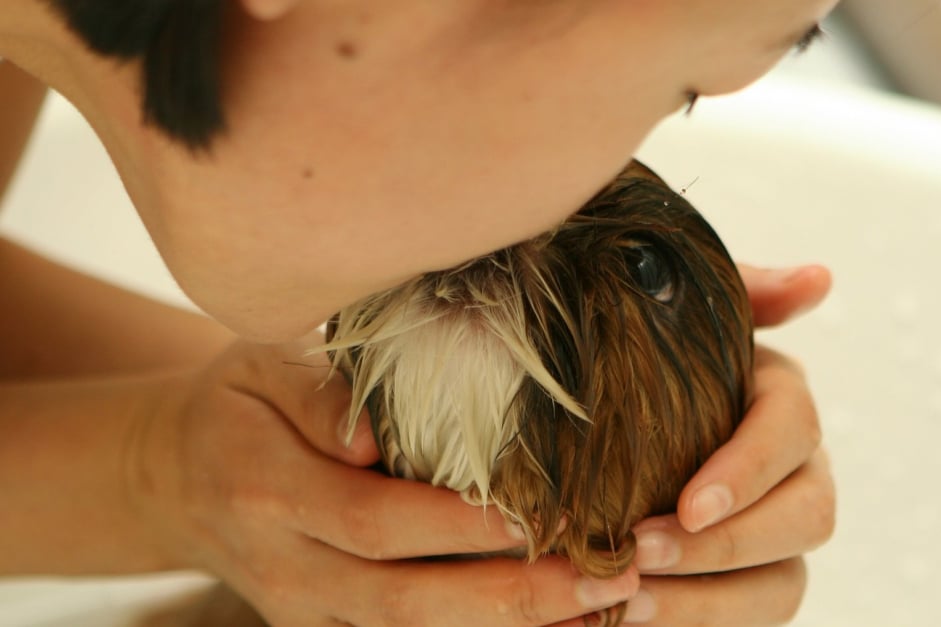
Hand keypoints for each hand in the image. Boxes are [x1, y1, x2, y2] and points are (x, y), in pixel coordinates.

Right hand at [131, 339, 639, 625]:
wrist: (178, 478)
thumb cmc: (237, 405)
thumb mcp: (259, 365)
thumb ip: (317, 393)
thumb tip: (371, 440)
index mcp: (269, 491)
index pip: (375, 520)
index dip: (457, 526)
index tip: (540, 513)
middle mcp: (286, 568)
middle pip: (404, 600)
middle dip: (509, 596)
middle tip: (605, 576)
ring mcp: (304, 611)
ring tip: (603, 607)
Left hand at [623, 264, 835, 625]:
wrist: (592, 421)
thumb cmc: (638, 362)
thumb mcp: (678, 318)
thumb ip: (744, 292)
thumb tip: (821, 278)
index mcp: (778, 398)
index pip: (793, 428)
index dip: (748, 470)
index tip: (688, 504)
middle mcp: (796, 469)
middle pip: (807, 516)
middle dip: (728, 544)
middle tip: (640, 556)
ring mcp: (777, 533)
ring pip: (783, 583)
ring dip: (711, 602)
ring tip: (629, 606)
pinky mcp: (748, 582)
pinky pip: (744, 617)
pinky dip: (696, 625)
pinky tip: (628, 623)